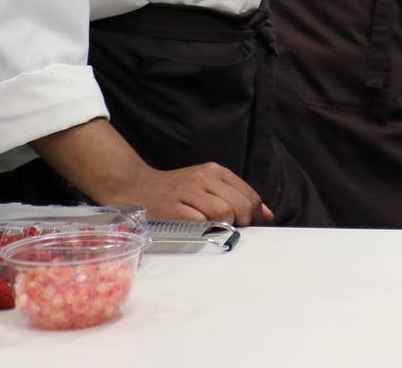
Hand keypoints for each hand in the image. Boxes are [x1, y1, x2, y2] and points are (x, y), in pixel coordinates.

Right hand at [121, 162, 272, 225]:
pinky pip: (199, 222)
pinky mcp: (172, 207)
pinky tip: (199, 230)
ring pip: (223, 212)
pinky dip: (205, 229)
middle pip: (239, 205)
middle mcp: (203, 177)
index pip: (249, 195)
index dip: (255, 214)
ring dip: (224, 226)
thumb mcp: (207, 185)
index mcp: (215, 171)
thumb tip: (266, 215)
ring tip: (215, 229)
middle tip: (235, 230)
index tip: (252, 225)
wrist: (135, 186)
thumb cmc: (176, 190)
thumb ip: (236, 196)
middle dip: (243, 222)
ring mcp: (187, 191)